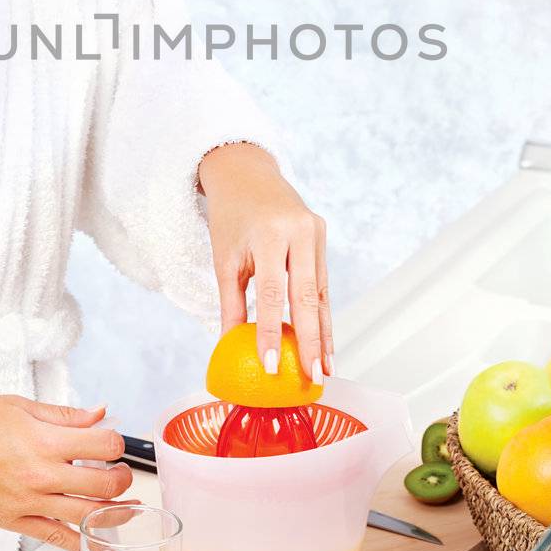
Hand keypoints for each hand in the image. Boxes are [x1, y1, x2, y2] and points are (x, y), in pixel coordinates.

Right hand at [0, 395, 132, 550]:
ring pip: (87, 516)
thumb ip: (63, 415)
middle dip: (122, 479)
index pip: (103, 446)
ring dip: (114, 512)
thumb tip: (99, 414)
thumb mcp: (18, 405)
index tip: (114, 442)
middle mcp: (39, 475)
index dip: (117, 443)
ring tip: (126, 506)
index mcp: (42, 440)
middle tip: (122, 473)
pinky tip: (98, 542)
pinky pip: (56, 538)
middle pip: (103, 485)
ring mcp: (27, 503)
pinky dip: (82, 543)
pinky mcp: (14, 522)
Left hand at [198, 143, 332, 381]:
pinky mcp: (322, 234)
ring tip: (326, 367)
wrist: (246, 173)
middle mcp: (298, 231)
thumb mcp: (224, 258)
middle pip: (306, 296)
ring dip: (323, 332)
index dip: (272, 332)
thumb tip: (229, 348)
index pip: (272, 293)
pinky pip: (321, 281)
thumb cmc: (230, 218)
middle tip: (313, 377)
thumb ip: (230, 304)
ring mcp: (315, 231)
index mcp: (269, 234)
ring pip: (320, 291)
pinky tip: (324, 340)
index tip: (271, 367)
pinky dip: (322, 312)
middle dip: (310, 341)